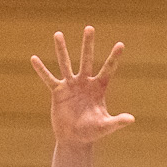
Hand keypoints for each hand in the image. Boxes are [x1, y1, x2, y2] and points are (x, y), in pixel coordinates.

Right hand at [32, 27, 135, 145]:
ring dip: (62, 49)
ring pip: (66, 63)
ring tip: (58, 34)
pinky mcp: (58, 92)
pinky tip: (34, 59)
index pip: (108, 70)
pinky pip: (48, 79)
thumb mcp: (105, 126)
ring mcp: (71, 85)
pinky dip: (41, 70)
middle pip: (86, 59)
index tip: (120, 45)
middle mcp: (85, 82)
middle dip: (88, 45)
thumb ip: (117, 121)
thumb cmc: (92, 132)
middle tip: (89, 28)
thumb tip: (131, 119)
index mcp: (98, 88)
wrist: (74, 139)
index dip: (114, 58)